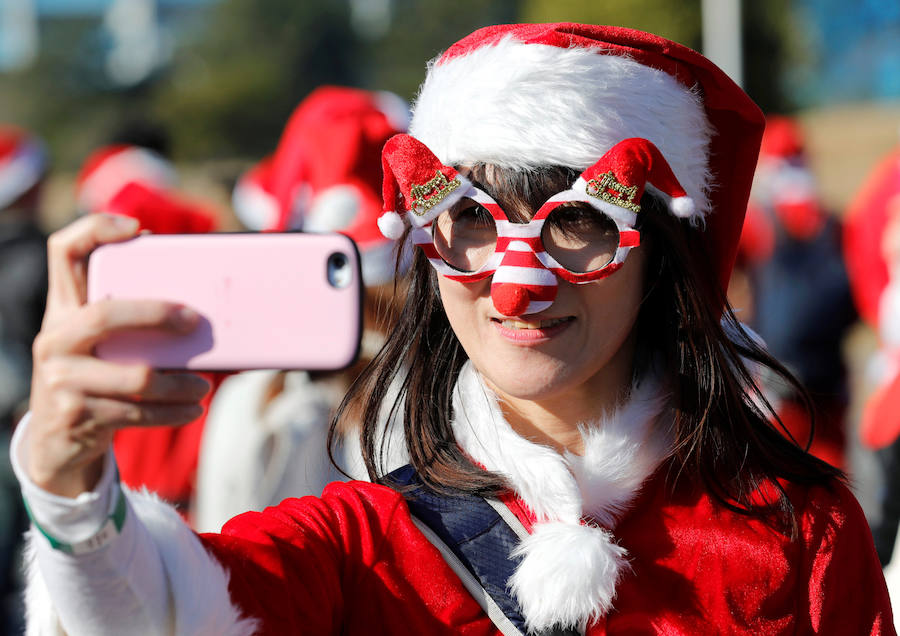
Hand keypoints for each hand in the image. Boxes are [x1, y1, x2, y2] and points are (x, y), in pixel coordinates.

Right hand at [26, 214, 209, 496]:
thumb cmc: (97, 379)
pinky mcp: (75, 415)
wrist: (56, 444)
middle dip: (156, 314)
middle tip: (194, 321)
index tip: (136, 228)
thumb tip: (204, 311)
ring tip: (204, 385)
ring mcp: (60, 378)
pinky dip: (173, 411)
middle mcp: (54, 338)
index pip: (63, 252)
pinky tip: (193, 409)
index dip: (94, 230)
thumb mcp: (99, 345)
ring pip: (135, 375)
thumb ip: (128, 323)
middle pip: (105, 314)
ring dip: (179, 383)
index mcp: (62, 309)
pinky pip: (138, 411)